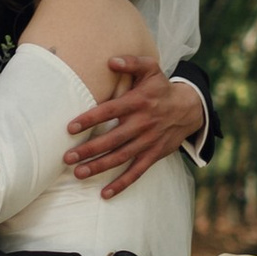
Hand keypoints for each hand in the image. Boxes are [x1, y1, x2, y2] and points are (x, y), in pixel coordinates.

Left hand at [65, 58, 203, 198]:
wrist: (189, 108)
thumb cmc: (161, 88)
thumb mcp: (150, 68)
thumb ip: (131, 63)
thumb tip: (110, 61)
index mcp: (137, 102)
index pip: (110, 111)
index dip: (90, 119)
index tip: (70, 128)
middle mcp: (142, 124)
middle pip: (112, 139)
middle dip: (89, 150)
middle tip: (67, 158)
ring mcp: (148, 141)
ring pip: (121, 157)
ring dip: (99, 167)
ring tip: (78, 174)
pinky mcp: (153, 155)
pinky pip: (137, 172)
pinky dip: (122, 184)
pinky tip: (105, 194)